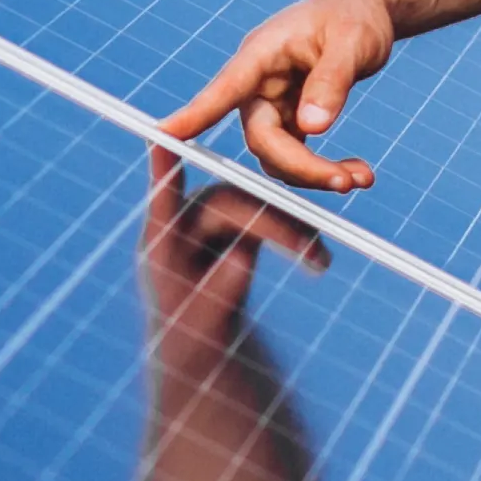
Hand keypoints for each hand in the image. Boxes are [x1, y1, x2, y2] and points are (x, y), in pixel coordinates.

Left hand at [139, 146, 328, 345]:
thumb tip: (241, 255)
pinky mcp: (240, 220)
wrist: (207, 337)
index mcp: (161, 241)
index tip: (161, 143)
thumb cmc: (193, 335)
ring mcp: (214, 216)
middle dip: (271, 224)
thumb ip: (218, 290)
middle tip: (307, 250)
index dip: (163, 171)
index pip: (162, 202)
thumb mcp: (205, 323)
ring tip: (320, 260)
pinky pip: (271, 218)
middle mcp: (186, 218)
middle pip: (229, 203)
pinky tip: (319, 257)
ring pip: (257, 207)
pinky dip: (296, 236)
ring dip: (293, 230)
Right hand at [166, 0, 398, 192]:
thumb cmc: (354, 16)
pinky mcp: (288, 118)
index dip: (196, 114)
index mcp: (262, 53)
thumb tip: (312, 128)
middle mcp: (258, 82)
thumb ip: (332, 81)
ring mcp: (271, 103)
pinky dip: (324, 169)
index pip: (225, 87)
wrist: (362, 11)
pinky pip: (296, 156)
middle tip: (346, 181)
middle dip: (300, 166)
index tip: (165, 133)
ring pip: (277, 155)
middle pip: (261, 138)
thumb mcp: (352, 42)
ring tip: (362, 177)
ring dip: (315, 173)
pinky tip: (358, 173)